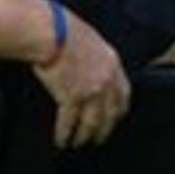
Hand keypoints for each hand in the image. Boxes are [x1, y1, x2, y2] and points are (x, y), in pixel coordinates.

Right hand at [33, 9, 130, 148]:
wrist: (50, 31)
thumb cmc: (65, 29)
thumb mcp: (92, 41)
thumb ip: (98, 59)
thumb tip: (93, 70)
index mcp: (113, 64)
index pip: (123, 95)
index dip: (119, 111)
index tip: (115, 119)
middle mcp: (106, 81)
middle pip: (110, 114)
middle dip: (104, 130)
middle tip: (97, 139)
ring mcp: (90, 91)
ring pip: (91, 124)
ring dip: (83, 137)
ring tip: (77, 144)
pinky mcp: (71, 98)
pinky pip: (69, 124)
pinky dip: (64, 135)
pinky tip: (61, 141)